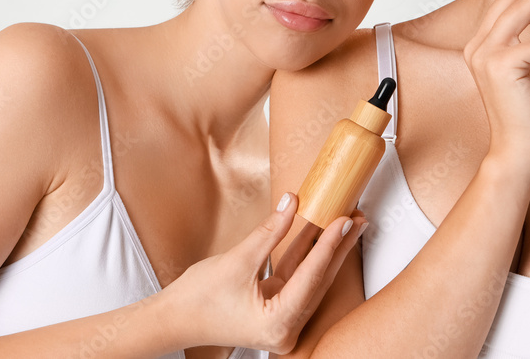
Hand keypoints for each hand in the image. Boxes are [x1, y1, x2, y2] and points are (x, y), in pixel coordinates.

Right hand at [164, 192, 362, 353]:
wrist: (173, 319)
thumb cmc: (197, 300)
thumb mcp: (237, 261)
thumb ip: (269, 231)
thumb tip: (292, 201)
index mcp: (278, 323)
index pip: (311, 276)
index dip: (329, 245)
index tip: (344, 220)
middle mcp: (286, 327)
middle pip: (319, 279)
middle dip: (338, 246)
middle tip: (357, 218)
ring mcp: (282, 319)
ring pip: (311, 278)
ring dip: (326, 249)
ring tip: (346, 222)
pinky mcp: (275, 308)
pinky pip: (297, 278)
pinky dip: (306, 255)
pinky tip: (319, 233)